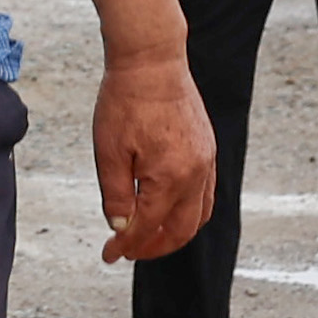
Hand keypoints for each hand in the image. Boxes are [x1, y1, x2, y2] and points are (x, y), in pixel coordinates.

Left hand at [88, 41, 215, 266]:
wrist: (152, 62)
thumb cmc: (124, 102)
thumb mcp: (108, 151)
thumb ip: (115, 194)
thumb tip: (121, 227)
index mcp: (170, 177)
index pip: (148, 226)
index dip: (127, 244)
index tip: (109, 254)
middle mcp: (196, 175)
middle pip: (182, 230)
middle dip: (155, 247)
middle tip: (128, 251)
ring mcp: (207, 162)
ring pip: (199, 215)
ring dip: (175, 232)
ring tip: (147, 237)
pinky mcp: (208, 150)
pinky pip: (205, 194)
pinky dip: (187, 211)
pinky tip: (166, 209)